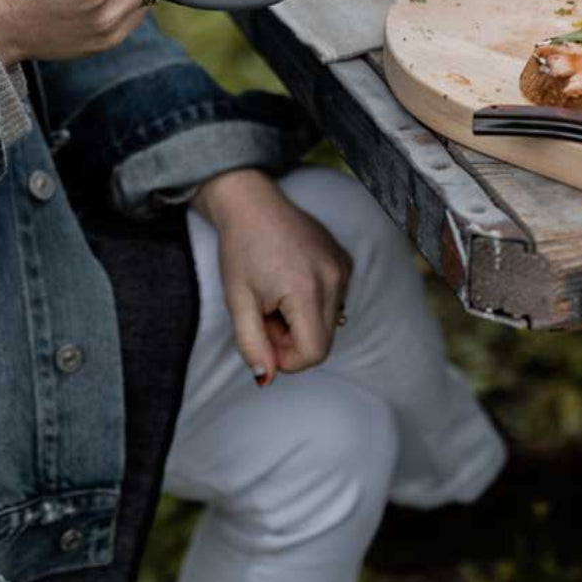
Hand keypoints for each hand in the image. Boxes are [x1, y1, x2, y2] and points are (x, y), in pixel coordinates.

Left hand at [192, 169, 352, 384]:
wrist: (251, 203)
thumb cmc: (240, 249)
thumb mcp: (237, 301)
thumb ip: (251, 344)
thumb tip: (266, 378)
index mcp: (307, 290)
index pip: (314, 352)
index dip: (287, 358)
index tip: (263, 337)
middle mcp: (334, 278)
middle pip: (324, 340)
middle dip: (292, 339)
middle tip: (265, 314)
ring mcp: (343, 267)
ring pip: (329, 321)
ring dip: (302, 321)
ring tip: (275, 296)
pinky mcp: (344, 260)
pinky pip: (334, 299)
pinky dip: (312, 302)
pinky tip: (289, 281)